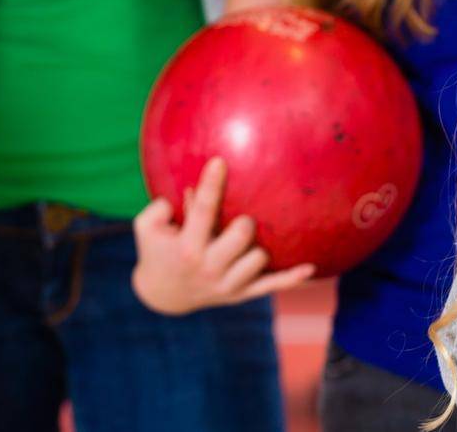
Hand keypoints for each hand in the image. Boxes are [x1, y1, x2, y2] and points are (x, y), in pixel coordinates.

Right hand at [131, 157, 314, 314]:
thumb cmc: (157, 249)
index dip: (211, 185)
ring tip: (246, 242)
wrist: (163, 295)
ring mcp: (227, 283)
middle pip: (241, 236)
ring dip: (256, 246)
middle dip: (244, 222)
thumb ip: (158, 209)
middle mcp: (209, 267)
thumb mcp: (147, 228)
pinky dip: (291, 279)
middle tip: (242, 217)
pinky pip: (272, 286)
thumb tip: (186, 191)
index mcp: (187, 247)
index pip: (202, 211)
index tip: (220, 161)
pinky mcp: (241, 293)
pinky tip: (310, 268)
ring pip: (259, 258)